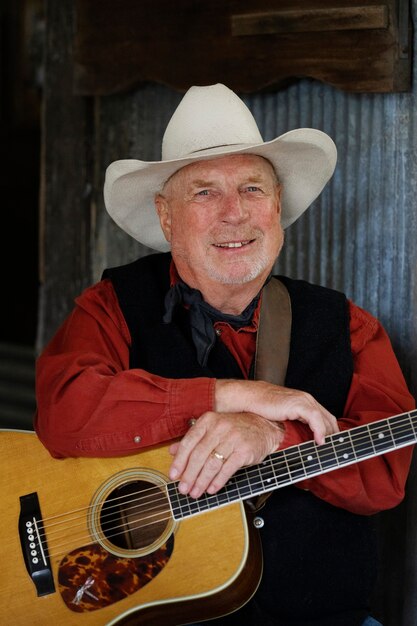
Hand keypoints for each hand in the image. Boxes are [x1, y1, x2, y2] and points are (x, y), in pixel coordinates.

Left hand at [168, 411, 283, 498]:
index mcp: (208, 420)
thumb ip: (193, 439)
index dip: (179, 461)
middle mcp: (219, 427)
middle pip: (199, 455)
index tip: (173, 475)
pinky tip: (211, 489)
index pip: (189, 442)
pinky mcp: (244, 450)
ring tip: (196, 492)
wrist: (263, 427)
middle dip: (189, 475)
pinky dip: (218, 481)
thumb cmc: (235, 429)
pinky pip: (227, 469)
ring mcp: (233, 438)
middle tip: (183, 489)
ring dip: (202, 481)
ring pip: (212, 464)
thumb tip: (172, 451)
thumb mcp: (212, 429)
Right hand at [215, 379, 338, 445]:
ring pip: (325, 419)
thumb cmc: (261, 408)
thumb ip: (293, 423)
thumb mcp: (282, 416)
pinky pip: (315, 420)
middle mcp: (307, 399)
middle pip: (329, 418)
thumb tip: (298, 440)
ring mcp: (304, 400)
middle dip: (334, 435)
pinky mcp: (299, 404)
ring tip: (330, 449)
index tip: (332, 445)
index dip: (331, 431)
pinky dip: (320, 431)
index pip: (325, 417)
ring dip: (330, 435)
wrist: (250, 398)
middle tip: (334, 451)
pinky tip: (319, 442)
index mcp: (304, 401)